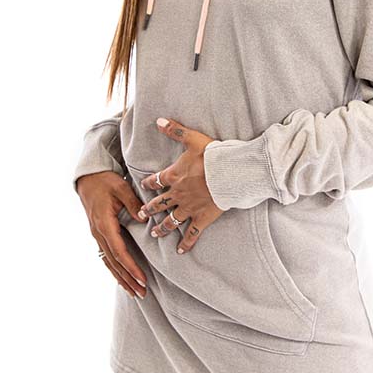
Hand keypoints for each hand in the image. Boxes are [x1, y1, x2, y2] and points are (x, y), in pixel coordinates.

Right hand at [76, 170, 147, 297]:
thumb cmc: (105, 181)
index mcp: (104, 223)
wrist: (88, 178)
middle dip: (128, 279)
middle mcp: (98, 233)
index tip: (142, 279)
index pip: (119, 251)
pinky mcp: (99, 234)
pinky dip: (115, 270)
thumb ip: (133, 203)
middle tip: (142, 293)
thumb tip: (144, 217)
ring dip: (121, 279)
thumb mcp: (121, 187)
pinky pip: (107, 256)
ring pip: (109, 263)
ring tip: (134, 293)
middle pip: (114, 262)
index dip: (130, 267)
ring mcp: (97, 235)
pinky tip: (122, 280)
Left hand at [139, 116, 224, 254]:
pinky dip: (186, 243)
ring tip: (154, 234)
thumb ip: (174, 130)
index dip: (148, 182)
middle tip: (141, 214)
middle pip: (160, 203)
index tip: (143, 185)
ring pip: (171, 220)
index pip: (156, 180)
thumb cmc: (213, 155)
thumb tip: (158, 120)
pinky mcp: (202, 218)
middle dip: (149, 208)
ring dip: (161, 228)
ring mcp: (189, 208)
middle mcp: (178, 194)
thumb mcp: (192, 138)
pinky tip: (180, 251)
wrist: (230, 173)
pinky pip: (191, 233)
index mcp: (174, 175)